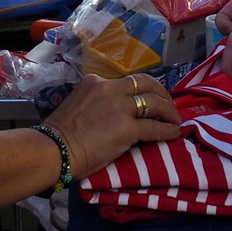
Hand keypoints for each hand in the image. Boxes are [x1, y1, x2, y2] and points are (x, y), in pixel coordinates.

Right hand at [42, 73, 180, 178]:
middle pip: (146, 83)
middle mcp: (111, 89)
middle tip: (169, 105)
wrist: (55, 149)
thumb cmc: (61, 133)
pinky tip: (174, 133)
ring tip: (176, 120)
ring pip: (154, 103)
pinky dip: (168, 129)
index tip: (149, 97)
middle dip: (162, 93)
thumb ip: (97, 102)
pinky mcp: (128, 128)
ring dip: (169, 111)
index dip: (142, 89)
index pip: (127, 81)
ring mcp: (121, 108)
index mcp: (96, 82)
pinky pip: (155, 127)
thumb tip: (113, 113)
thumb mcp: (78, 103)